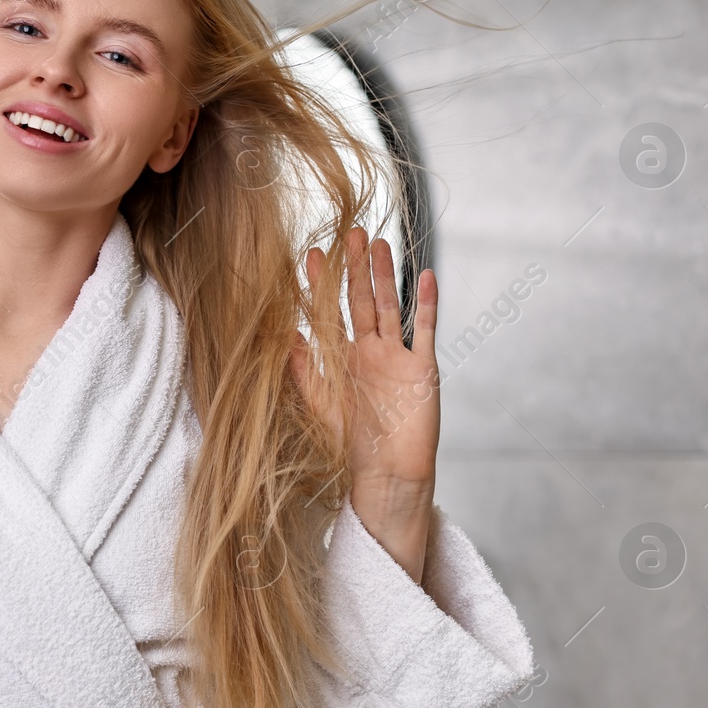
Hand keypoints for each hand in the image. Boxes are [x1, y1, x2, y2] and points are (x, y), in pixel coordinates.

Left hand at [288, 228, 439, 581]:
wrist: (387, 474)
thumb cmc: (350, 446)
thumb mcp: (318, 403)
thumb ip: (301, 369)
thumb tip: (280, 334)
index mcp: (343, 359)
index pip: (330, 313)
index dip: (321, 285)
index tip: (310, 255)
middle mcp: (370, 353)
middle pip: (361, 301)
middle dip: (355, 268)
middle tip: (349, 232)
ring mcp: (398, 357)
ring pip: (390, 307)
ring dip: (385, 276)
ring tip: (379, 243)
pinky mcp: (422, 368)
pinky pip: (425, 329)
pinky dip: (426, 303)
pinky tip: (425, 275)